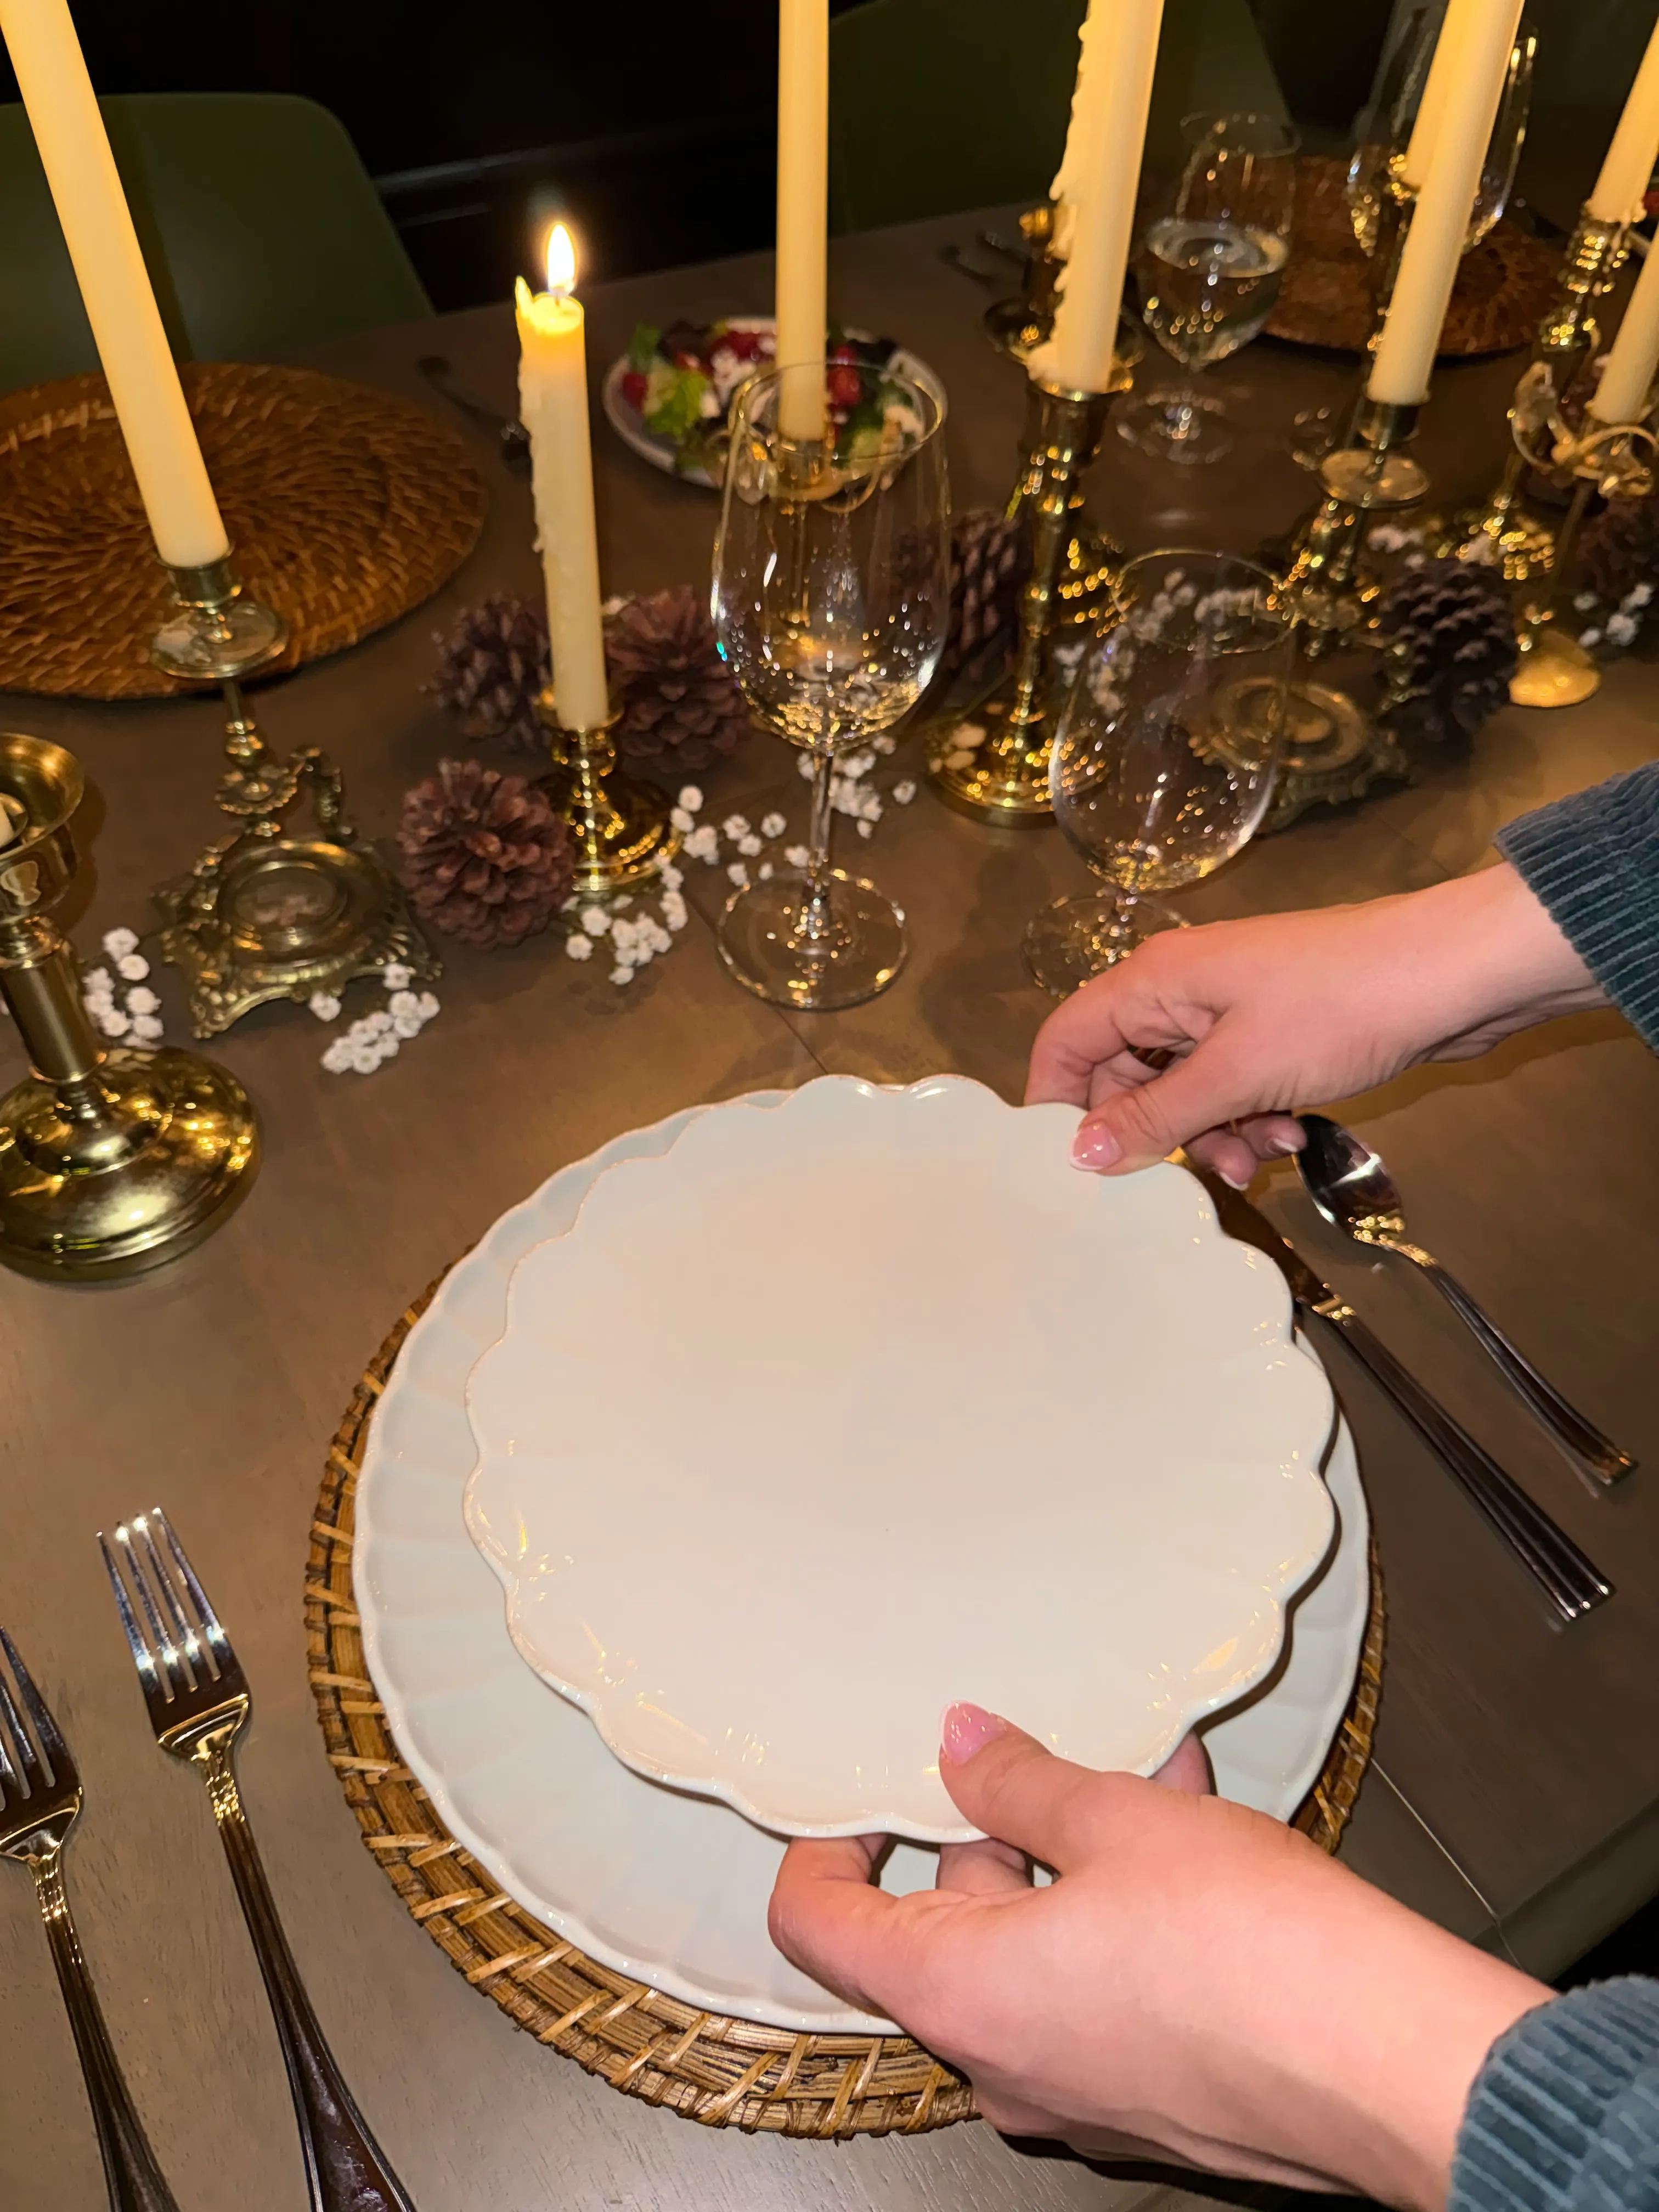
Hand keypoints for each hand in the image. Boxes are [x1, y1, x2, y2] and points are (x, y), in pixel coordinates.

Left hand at [770, 1706, 1545, 2206]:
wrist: (1397, 2069)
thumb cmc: (1260, 1962)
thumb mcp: (1116, 1821)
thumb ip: (1019, 1780)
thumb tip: (964, 1745)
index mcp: (960, 1997)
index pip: (818, 1929)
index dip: (824, 1849)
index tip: (859, 1800)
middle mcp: (1002, 2063)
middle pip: (939, 1931)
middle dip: (996, 1832)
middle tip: (1044, 1758)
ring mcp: (1074, 2091)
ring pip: (1034, 1950)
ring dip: (1078, 1858)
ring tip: (1151, 1778)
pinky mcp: (1144, 2098)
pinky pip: (1097, 1988)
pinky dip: (1122, 1912)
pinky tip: (1193, 1835)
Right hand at [1027, 865, 1602, 1186]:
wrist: (1457, 975)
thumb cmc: (1343, 1006)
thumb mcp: (1238, 1075)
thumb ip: (1154, 1117)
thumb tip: (1079, 1153)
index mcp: (1154, 981)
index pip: (1067, 1041)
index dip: (1057, 1104)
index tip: (1070, 1167)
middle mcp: (1182, 989)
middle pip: (1126, 1074)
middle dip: (1157, 1132)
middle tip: (1191, 1174)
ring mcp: (1231, 1008)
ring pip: (1184, 1088)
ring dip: (1213, 1133)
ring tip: (1263, 1153)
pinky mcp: (1275, 1029)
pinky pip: (1233, 1085)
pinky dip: (1251, 1116)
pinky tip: (1291, 1131)